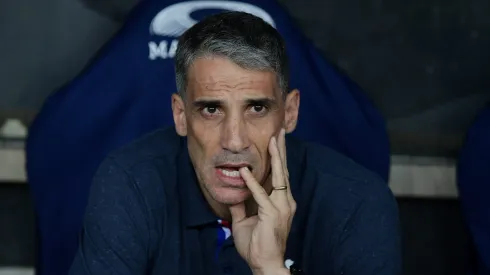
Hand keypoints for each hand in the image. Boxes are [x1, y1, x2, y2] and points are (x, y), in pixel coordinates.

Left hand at [229, 128, 295, 274]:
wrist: (264, 263)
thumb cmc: (257, 245)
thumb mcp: (245, 221)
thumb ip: (241, 206)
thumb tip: (235, 193)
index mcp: (280, 202)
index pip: (280, 175)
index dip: (278, 158)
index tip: (276, 141)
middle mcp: (285, 201)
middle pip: (283, 170)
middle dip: (281, 150)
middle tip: (280, 131)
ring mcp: (281, 207)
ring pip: (279, 177)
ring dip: (275, 158)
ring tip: (273, 140)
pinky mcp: (272, 214)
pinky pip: (260, 194)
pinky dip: (252, 182)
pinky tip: (244, 170)